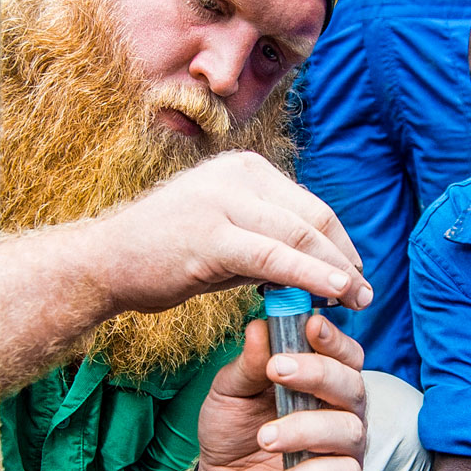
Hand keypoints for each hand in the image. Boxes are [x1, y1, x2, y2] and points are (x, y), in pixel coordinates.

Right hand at [87, 152, 371, 315]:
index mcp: (244, 169)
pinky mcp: (213, 235)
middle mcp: (238, 175)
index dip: (339, 243)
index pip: (309, 205)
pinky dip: (311, 275)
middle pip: (312, 218)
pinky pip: (275, 256)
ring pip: (300, 235)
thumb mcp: (225, 235)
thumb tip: (313, 264)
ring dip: (336, 271)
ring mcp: (224, 201)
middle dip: (344, 259)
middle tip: (364, 293)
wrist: (106, 263)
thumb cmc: (164, 253)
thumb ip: (266, 241)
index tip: (354, 273)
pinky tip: (333, 293)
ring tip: (357, 301)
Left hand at [194, 316, 368, 470]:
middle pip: (353, 386)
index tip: (310, 326)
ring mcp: (345, 452)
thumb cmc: (233, 433)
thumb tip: (259, 327)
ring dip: (305, 430)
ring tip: (265, 438)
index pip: (345, 356)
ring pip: (349, 431)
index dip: (333, 339)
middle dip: (317, 375)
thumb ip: (248, 365)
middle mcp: (341, 413)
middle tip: (277, 371)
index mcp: (321, 384)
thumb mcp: (229, 394)